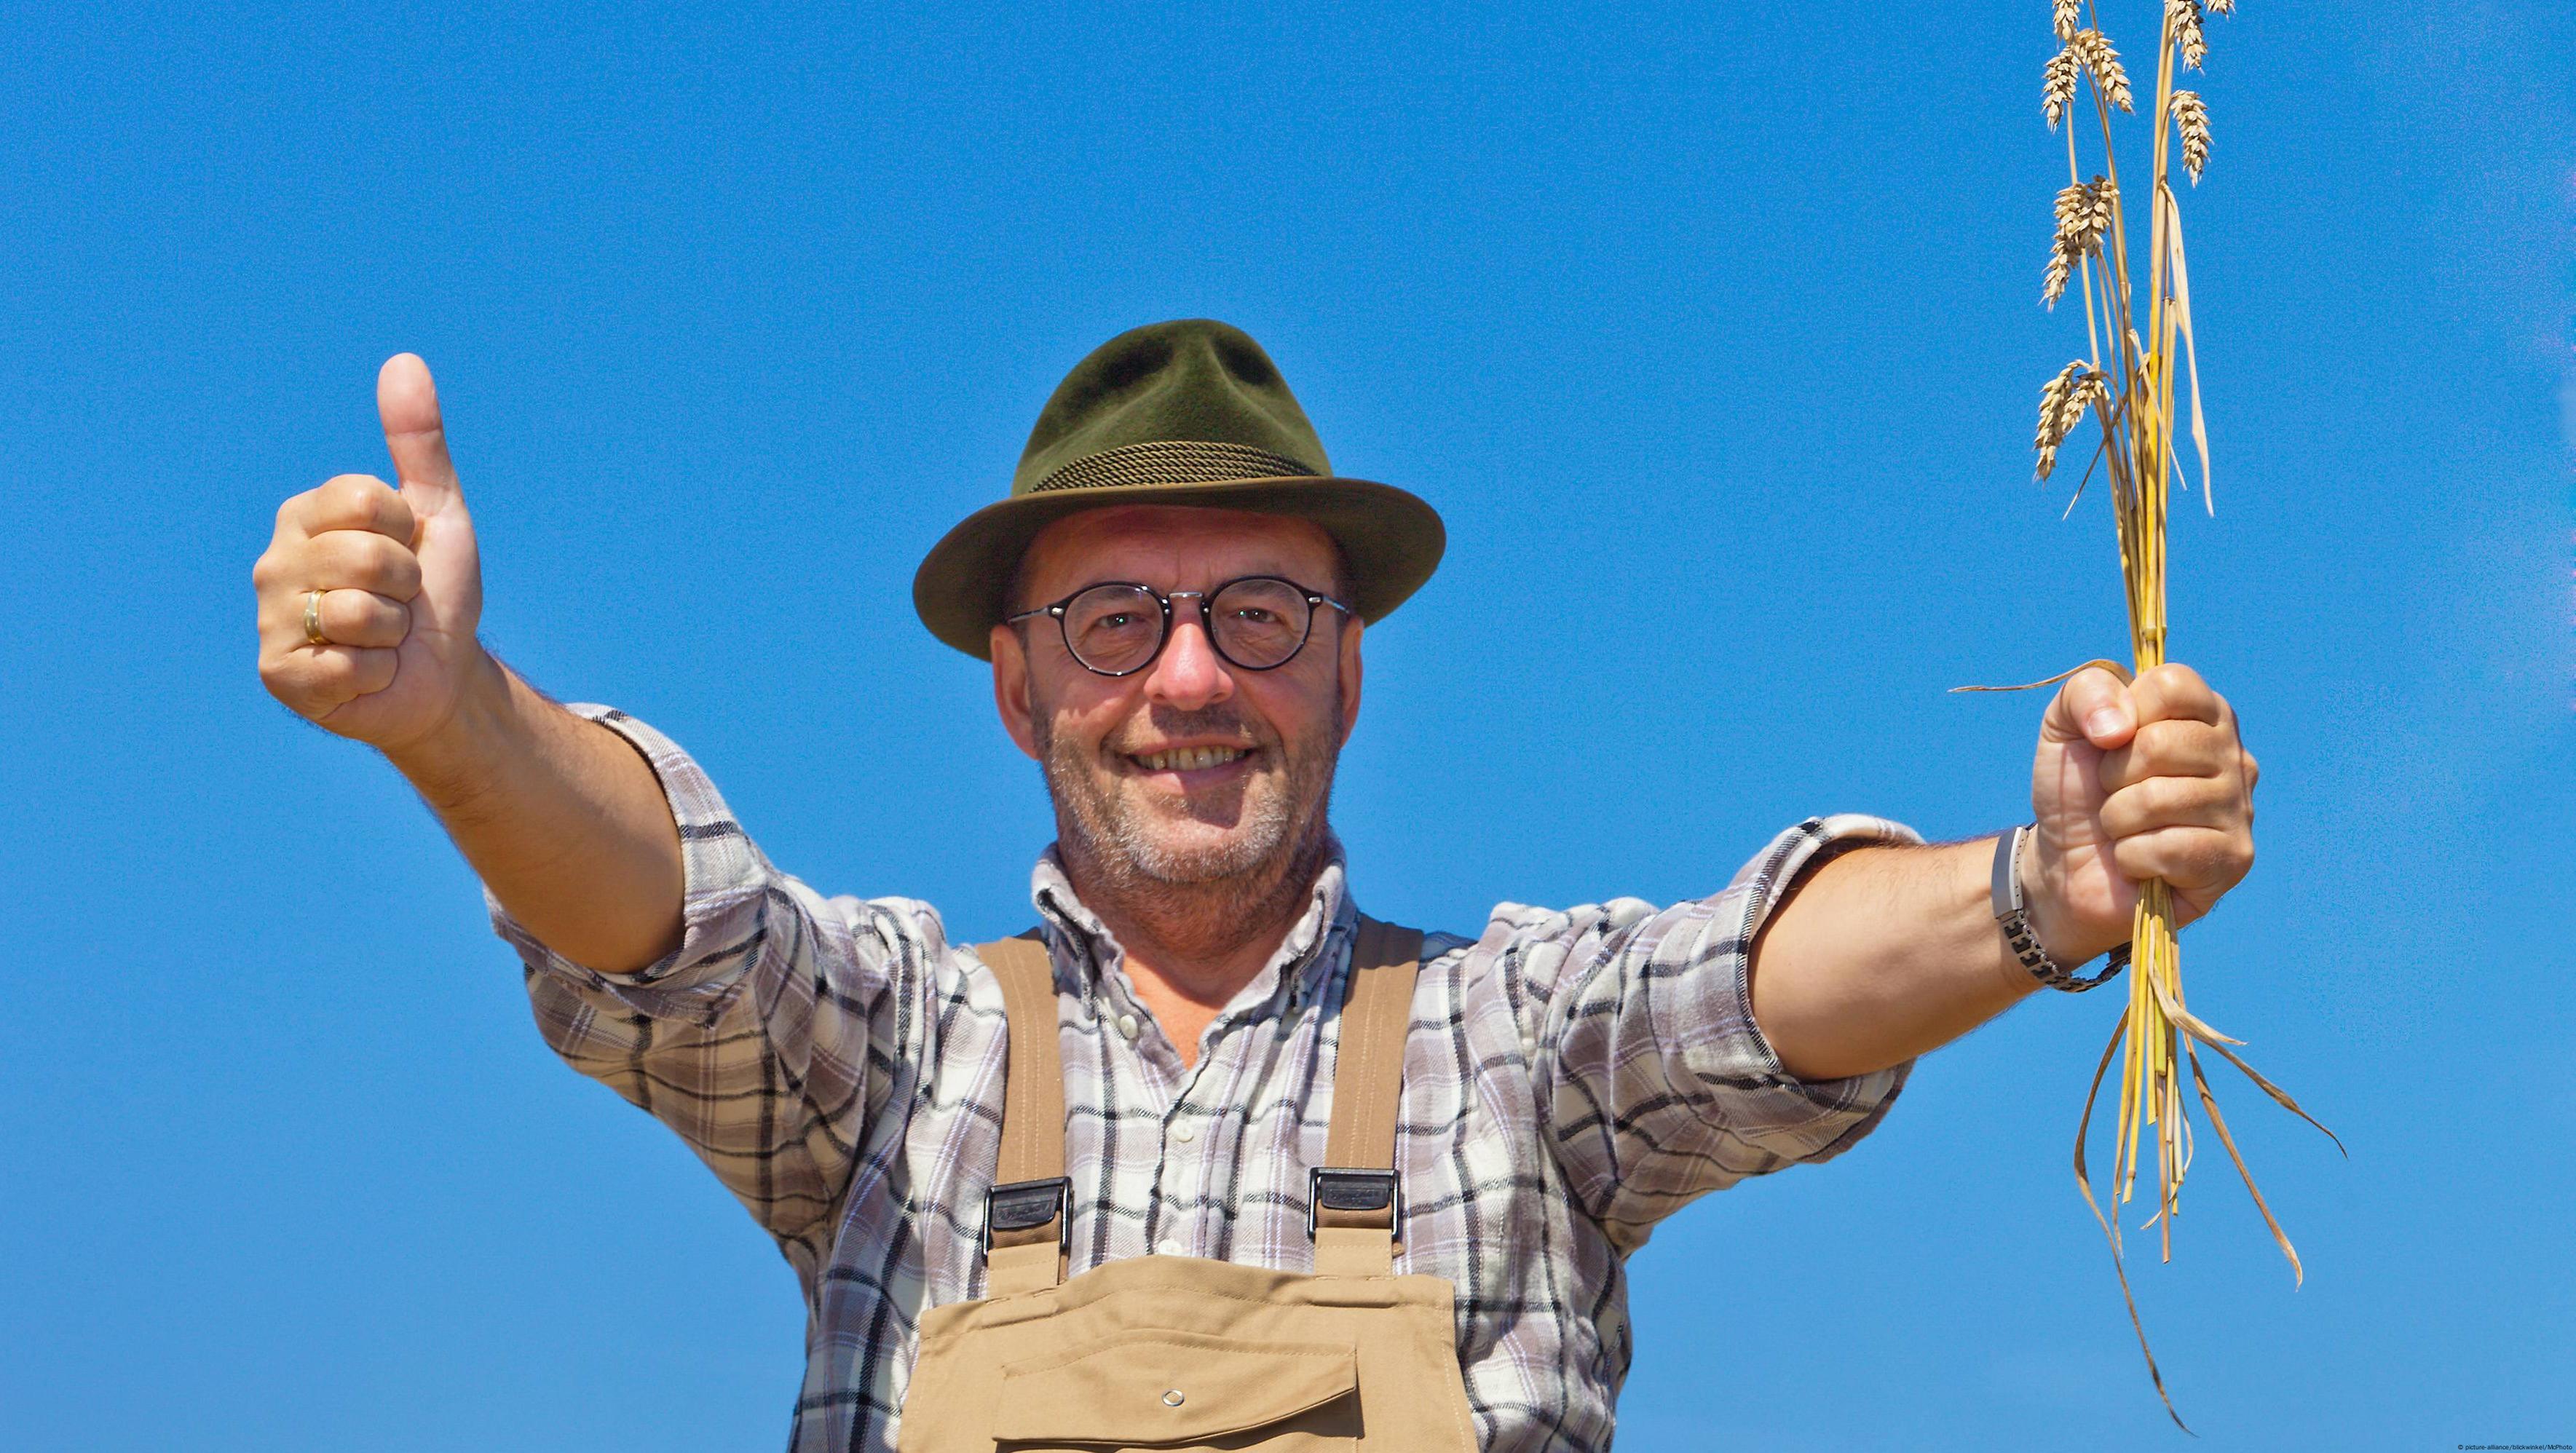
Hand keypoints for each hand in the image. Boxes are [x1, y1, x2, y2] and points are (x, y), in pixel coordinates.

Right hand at [254, 354, 487, 752]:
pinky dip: (376, 673)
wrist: (443, 675)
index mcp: (307, 513)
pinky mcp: (279, 674)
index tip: (407, 552)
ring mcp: (271, 618)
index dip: (409, 534)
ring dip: (393, 632)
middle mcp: (275, 560)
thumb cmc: (435, 591)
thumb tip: (404, 361)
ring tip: (383, 638)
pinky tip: (366, 673)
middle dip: (406, 585)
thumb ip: (419, 441)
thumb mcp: (438, 512)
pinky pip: (346, 664)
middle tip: (399, 601)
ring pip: (357, 613)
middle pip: (367, 557)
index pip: (369, 502)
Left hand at [2024, 662, 2259, 960]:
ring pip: (2158, 799)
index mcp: (2203, 712)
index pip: (2172, 685)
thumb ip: (2086, 693)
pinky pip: (2168, 848)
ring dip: (2117, 818)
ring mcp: (2239, 807)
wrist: (2067, 865)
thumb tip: (2119, 726)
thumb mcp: (2064, 727)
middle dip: (2113, 774)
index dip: (2124, 714)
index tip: (2110, 740)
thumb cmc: (2078, 790)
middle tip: (2113, 792)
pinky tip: (2139, 861)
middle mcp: (2232, 754)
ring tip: (2123, 827)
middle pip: (2160, 743)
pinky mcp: (2234, 858)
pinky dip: (2132, 857)